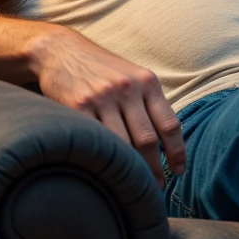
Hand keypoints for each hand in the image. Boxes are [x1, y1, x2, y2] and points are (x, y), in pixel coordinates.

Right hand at [32, 27, 183, 184]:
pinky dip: (105, 159)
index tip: (178, 172)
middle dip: (154, 169)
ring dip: (131, 170)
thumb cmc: (101, 69)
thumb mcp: (132, 76)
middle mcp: (127, 88)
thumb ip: (149, 103)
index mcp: (147, 82)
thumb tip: (168, 143)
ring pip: (123, 144)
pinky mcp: (77, 106)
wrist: (60, 50)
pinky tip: (108, 172)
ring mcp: (102, 97)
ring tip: (134, 186)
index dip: (177, 153)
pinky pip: (96, 140)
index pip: (170, 124)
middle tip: (155, 188)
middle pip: (148, 140)